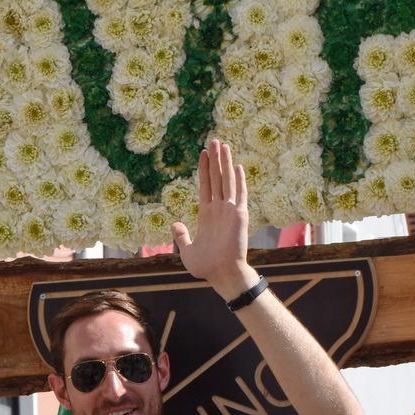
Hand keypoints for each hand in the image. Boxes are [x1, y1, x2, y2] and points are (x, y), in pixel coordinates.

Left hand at [170, 139, 257, 300]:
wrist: (222, 274)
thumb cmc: (206, 267)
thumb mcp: (187, 251)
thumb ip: (181, 236)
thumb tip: (175, 224)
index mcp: (207, 215)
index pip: (205, 186)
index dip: (204, 169)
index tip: (203, 153)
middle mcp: (219, 209)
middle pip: (216, 178)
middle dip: (215, 159)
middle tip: (214, 140)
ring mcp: (230, 211)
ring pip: (226, 181)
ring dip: (225, 163)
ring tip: (223, 144)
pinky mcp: (239, 215)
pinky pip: (239, 194)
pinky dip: (238, 180)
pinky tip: (236, 166)